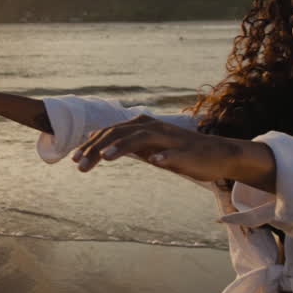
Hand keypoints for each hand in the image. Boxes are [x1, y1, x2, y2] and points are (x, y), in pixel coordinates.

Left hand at [71, 115, 274, 187]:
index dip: (91, 145)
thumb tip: (101, 145)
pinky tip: (155, 161)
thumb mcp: (149, 147)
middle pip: (120, 134)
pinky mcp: (188, 152)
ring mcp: (171, 139)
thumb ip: (128, 144)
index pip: (111, 133)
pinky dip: (164, 156)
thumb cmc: (180, 152)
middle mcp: (154, 128)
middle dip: (97, 149)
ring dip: (122, 146)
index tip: (73, 159)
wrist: (219, 155)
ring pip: (142, 138)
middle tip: (79, 165)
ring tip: (105, 157)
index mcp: (143, 127)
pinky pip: (174, 153)